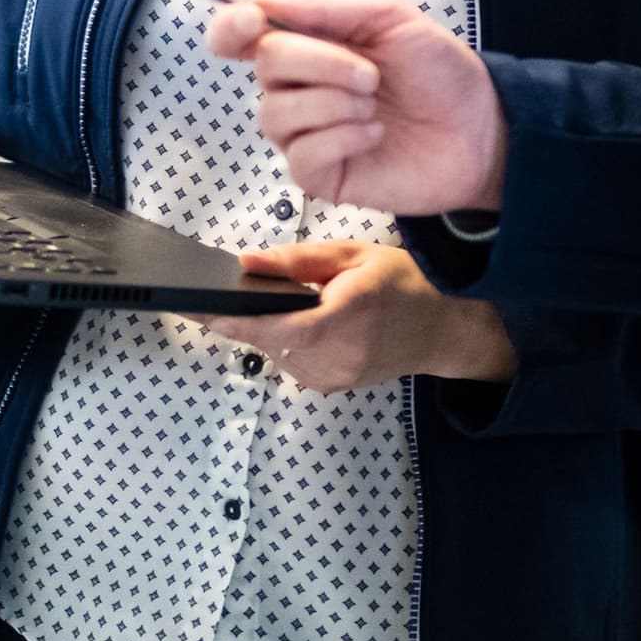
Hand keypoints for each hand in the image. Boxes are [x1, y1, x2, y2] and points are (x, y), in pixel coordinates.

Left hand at [183, 240, 516, 391]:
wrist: (443, 328)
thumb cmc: (402, 283)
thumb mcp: (352, 255)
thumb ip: (296, 260)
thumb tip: (246, 262)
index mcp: (346, 315)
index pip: (275, 326)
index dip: (232, 321)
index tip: (198, 310)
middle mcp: (340, 353)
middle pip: (268, 340)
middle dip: (249, 317)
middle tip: (239, 293)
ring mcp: (337, 376)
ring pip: (277, 353)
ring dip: (273, 329)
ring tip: (300, 304)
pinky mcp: (333, 386)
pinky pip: (292, 363)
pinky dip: (290, 342)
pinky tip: (308, 323)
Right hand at [203, 0, 506, 214]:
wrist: (479, 127)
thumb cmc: (438, 71)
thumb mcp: (389, 16)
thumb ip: (323, 8)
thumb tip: (259, 3)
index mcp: (307, 42)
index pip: (238, 33)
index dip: (231, 26)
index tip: (251, 23)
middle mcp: (296, 86)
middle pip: (264, 65)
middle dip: (321, 63)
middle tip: (371, 75)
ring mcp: (304, 133)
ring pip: (276, 114)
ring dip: (334, 103)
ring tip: (375, 105)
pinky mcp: (319, 175)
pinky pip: (301, 155)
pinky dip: (342, 137)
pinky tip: (374, 134)